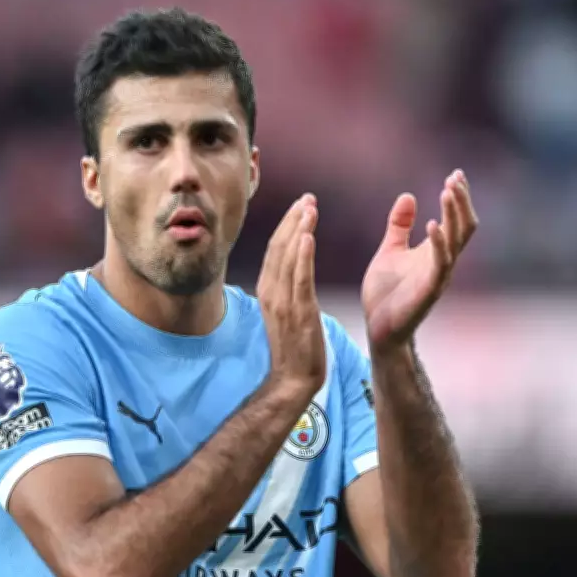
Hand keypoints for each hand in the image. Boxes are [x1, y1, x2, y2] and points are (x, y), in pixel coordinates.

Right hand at [257, 194, 325, 398]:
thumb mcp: (284, 312)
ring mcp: (283, 302)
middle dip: (293, 220)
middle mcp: (271, 292)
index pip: (275, 250)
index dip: (286, 225)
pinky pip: (300, 279)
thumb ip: (284, 289)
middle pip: (279, 248)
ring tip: (309, 207)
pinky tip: (307, 237)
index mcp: (267, 290)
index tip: (300, 205)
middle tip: (308, 198)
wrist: (292, 378)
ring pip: (288, 258)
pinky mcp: (299, 312)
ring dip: (298, 230)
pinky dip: (302, 256)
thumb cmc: (293, 347)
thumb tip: (288, 270)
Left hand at [362, 170, 477, 351]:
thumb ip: (399, 226)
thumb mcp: (390, 251)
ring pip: (456, 240)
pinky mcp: (428, 290)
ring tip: (448, 191)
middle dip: (461, 201)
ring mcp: (438, 275)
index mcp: (435, 251)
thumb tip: (407, 196)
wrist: (379, 328)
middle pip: (463, 226)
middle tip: (455, 177)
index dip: (458, 197)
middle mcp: (442, 261)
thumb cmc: (386, 293)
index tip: (456, 173)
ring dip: (453, 215)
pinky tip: (432, 225)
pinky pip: (440, 264)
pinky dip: (438, 243)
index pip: (455, 219)